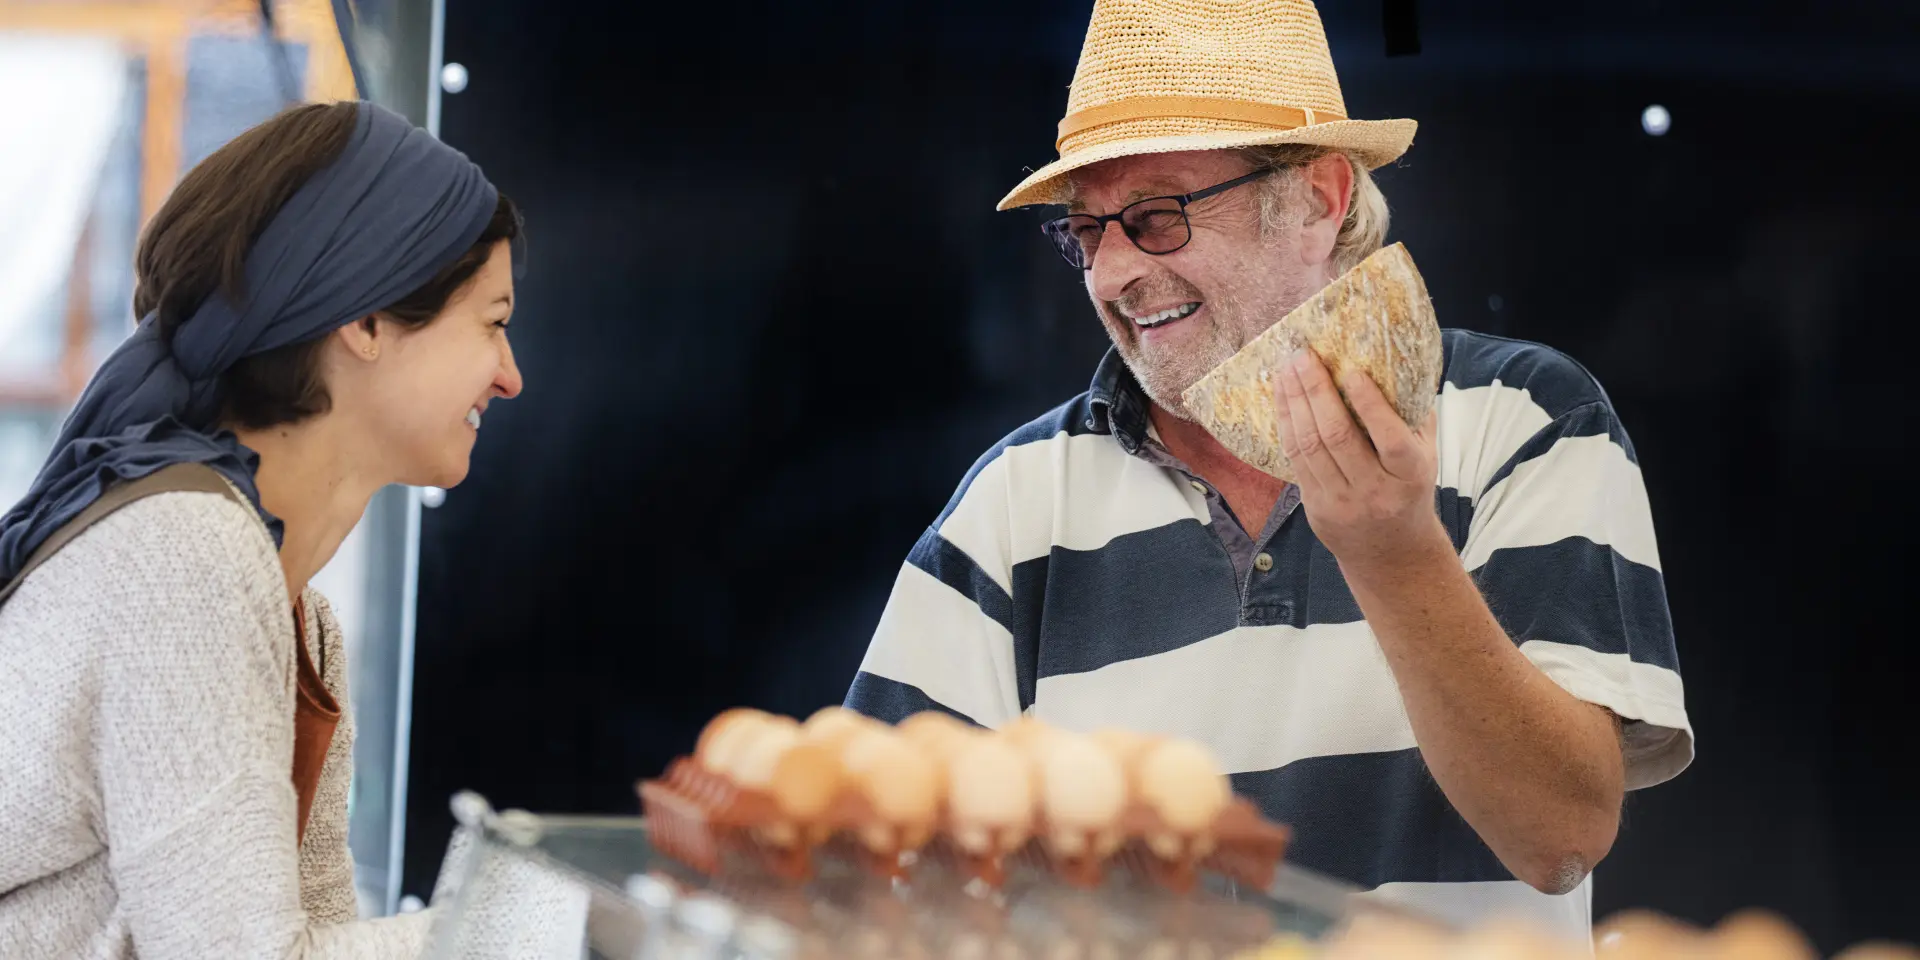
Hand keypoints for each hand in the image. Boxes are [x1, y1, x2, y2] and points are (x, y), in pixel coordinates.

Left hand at [1274, 348, 1448, 574]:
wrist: (1390, 554)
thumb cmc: (1409, 491)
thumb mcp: (1426, 458)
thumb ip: (1414, 417)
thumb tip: (1400, 362)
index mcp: (1409, 476)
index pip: (1389, 438)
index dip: (1369, 404)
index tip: (1351, 370)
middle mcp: (1374, 491)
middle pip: (1338, 436)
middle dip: (1317, 391)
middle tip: (1304, 355)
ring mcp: (1340, 502)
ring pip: (1309, 446)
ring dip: (1294, 403)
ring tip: (1287, 368)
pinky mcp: (1314, 507)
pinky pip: (1294, 458)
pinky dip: (1286, 423)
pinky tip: (1283, 397)